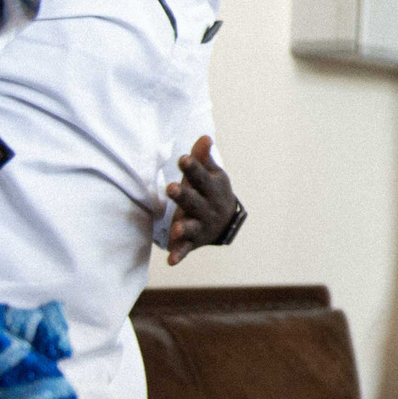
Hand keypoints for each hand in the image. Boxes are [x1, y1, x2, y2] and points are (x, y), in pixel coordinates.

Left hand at [166, 136, 240, 263]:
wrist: (226, 222)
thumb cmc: (211, 192)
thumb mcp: (211, 175)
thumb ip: (203, 158)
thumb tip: (204, 137)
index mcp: (212, 188)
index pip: (201, 177)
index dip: (192, 168)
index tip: (183, 158)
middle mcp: (208, 207)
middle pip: (194, 201)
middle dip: (183, 195)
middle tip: (170, 188)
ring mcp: (201, 225)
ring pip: (191, 226)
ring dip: (184, 227)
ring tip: (175, 228)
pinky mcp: (193, 241)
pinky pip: (185, 249)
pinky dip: (179, 255)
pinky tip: (170, 261)